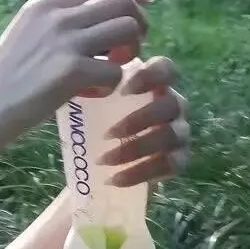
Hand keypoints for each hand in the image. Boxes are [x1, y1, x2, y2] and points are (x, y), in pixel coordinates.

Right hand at [0, 0, 153, 155]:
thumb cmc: (0, 80)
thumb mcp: (23, 38)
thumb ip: (53, 27)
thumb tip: (94, 26)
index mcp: (42, 7)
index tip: (146, 3)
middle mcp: (56, 17)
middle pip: (121, 5)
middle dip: (136, 25)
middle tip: (127, 51)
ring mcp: (65, 43)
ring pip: (128, 31)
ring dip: (130, 53)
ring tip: (110, 71)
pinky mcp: (72, 72)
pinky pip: (116, 71)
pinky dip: (110, 85)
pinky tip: (90, 94)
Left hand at [98, 55, 189, 186]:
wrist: (101, 160)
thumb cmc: (96, 121)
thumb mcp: (90, 103)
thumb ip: (89, 88)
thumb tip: (70, 83)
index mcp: (153, 85)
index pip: (165, 68)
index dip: (151, 75)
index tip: (124, 90)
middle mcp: (172, 105)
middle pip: (172, 105)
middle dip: (140, 119)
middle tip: (107, 134)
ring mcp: (179, 131)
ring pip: (172, 136)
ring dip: (136, 148)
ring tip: (103, 160)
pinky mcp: (178, 159)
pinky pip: (171, 165)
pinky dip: (141, 173)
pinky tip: (115, 179)